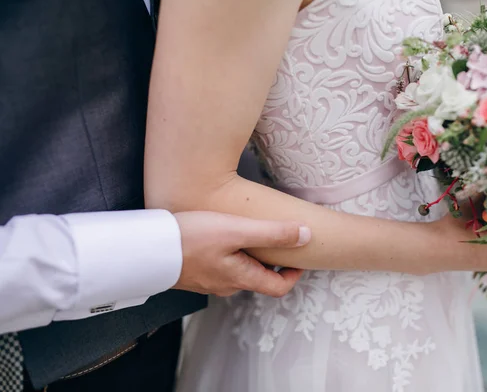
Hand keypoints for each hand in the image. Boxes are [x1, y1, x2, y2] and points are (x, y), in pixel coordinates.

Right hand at [172, 212, 310, 296]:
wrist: (145, 249)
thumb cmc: (191, 239)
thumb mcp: (237, 231)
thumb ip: (273, 233)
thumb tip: (307, 235)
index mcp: (241, 279)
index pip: (278, 288)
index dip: (293, 275)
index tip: (299, 258)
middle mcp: (226, 285)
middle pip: (258, 279)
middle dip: (271, 262)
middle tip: (277, 240)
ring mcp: (207, 281)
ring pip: (237, 272)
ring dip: (248, 257)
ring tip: (249, 233)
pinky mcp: (192, 272)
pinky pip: (219, 266)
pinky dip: (229, 254)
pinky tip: (221, 236)